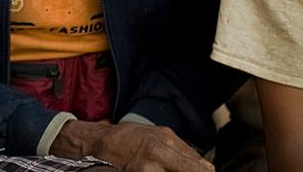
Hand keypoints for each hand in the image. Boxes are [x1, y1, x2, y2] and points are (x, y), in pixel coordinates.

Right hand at [54, 121, 213, 171]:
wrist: (97, 145)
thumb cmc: (129, 137)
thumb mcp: (160, 134)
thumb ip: (184, 150)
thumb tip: (205, 166)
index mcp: (161, 148)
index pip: (197, 169)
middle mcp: (152, 165)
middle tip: (186, 171)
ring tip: (168, 168)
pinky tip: (159, 170)